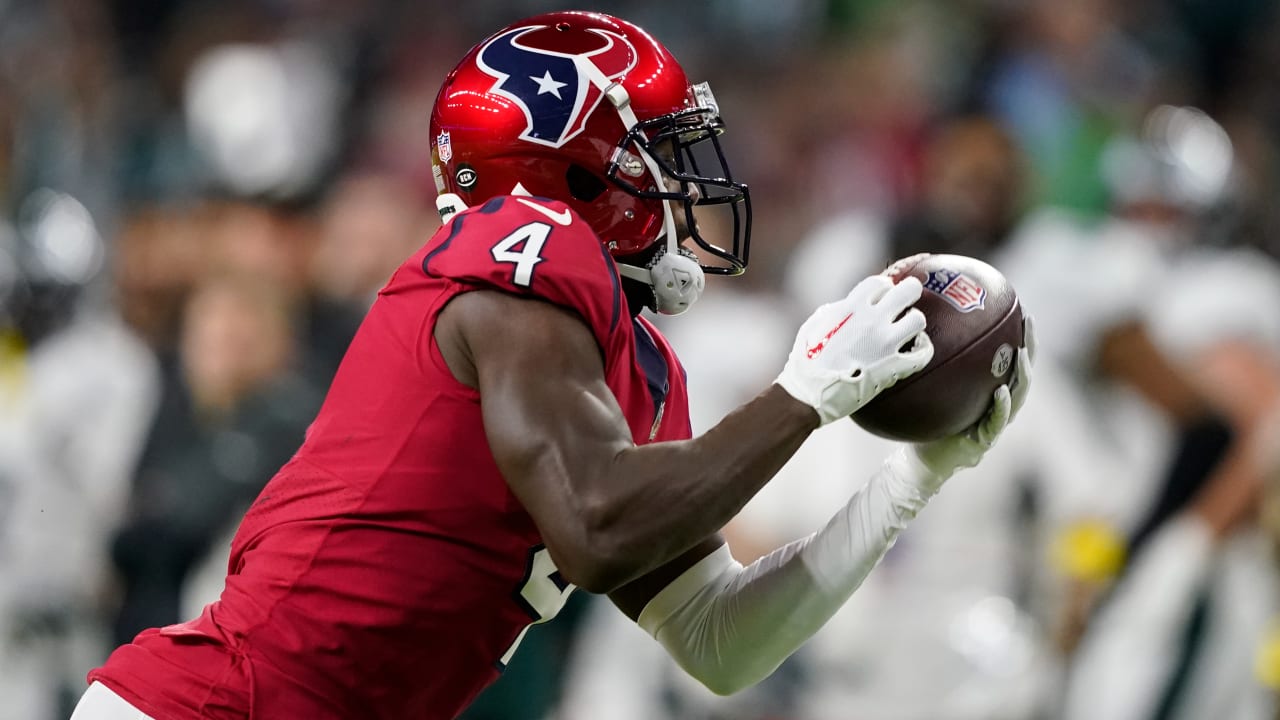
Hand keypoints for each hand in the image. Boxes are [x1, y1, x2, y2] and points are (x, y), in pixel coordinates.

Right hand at [776, 275, 932, 425]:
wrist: (810, 393)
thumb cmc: (806, 360)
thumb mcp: (814, 325)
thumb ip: (836, 311)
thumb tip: (848, 305)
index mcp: (851, 307)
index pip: (880, 282)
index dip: (884, 287)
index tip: (882, 295)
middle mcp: (872, 320)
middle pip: (909, 290)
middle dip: (911, 292)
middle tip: (908, 300)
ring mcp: (885, 343)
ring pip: (919, 320)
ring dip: (915, 323)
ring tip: (909, 330)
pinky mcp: (893, 367)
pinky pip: (922, 354)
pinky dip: (923, 350)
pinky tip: (918, 350)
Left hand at [911, 315, 1035, 480]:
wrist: (919, 459)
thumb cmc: (924, 419)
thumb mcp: (929, 385)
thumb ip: (932, 362)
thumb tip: (915, 325)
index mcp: (988, 389)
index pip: (1009, 358)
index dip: (1020, 336)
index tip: (1022, 310)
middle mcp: (997, 404)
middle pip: (1022, 372)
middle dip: (1029, 346)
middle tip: (1029, 323)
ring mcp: (994, 424)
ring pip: (1018, 396)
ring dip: (1022, 374)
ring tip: (1021, 355)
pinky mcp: (984, 442)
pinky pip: (997, 423)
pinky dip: (1002, 407)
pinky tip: (1001, 392)